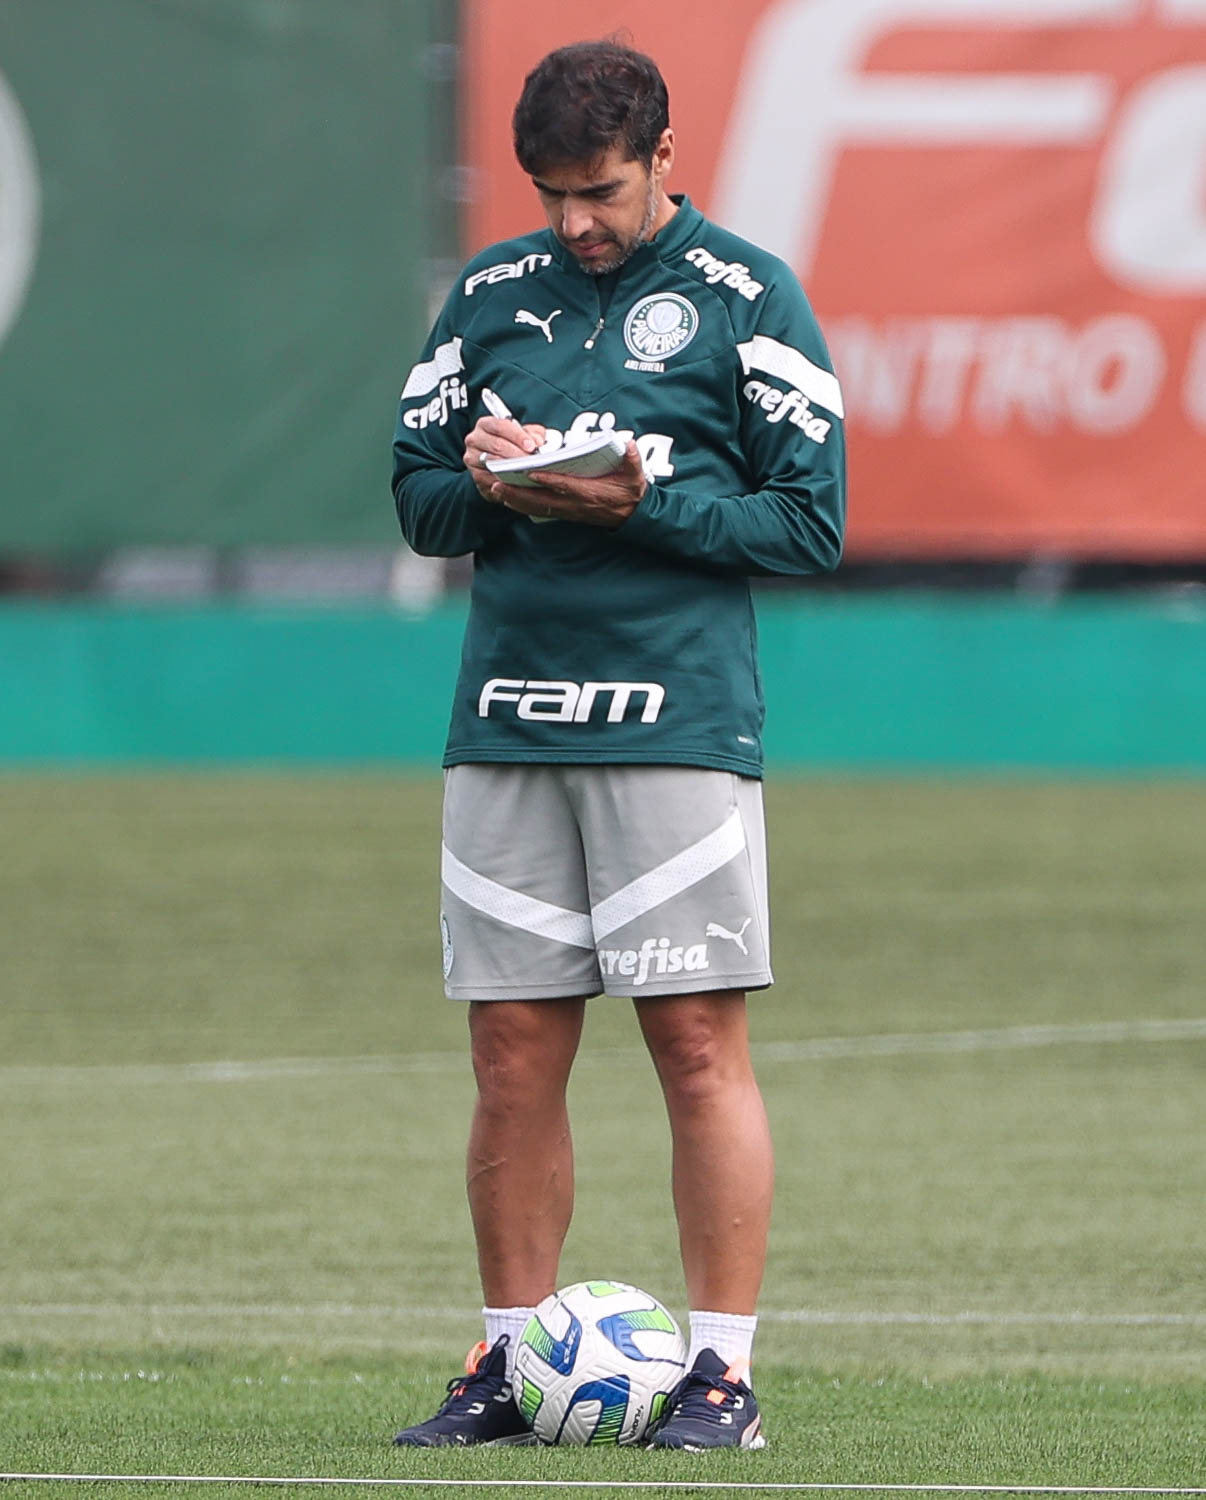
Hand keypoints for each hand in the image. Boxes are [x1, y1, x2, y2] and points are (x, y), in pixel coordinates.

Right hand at [464, 416, 547, 500]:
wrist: (501, 469)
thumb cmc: (513, 447)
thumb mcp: (524, 436)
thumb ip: (533, 434)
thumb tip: (538, 442)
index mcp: (486, 424)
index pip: (501, 426)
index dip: (517, 436)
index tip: (532, 446)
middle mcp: (475, 439)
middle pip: (497, 445)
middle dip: (517, 454)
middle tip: (533, 462)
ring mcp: (472, 458)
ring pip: (493, 463)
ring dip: (512, 468)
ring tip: (528, 471)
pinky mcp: (475, 476)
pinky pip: (490, 479)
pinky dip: (505, 482)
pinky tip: (518, 482)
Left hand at [488, 441, 647, 528]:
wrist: (632, 515)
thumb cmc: (630, 490)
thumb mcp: (635, 474)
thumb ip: (632, 459)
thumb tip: (629, 444)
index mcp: (590, 492)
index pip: (565, 485)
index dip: (547, 479)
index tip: (529, 471)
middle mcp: (576, 504)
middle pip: (542, 499)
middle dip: (519, 492)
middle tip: (497, 483)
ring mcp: (569, 511)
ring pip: (537, 507)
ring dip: (516, 500)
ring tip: (495, 489)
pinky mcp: (565, 514)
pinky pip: (540, 511)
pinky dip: (523, 506)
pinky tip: (509, 499)